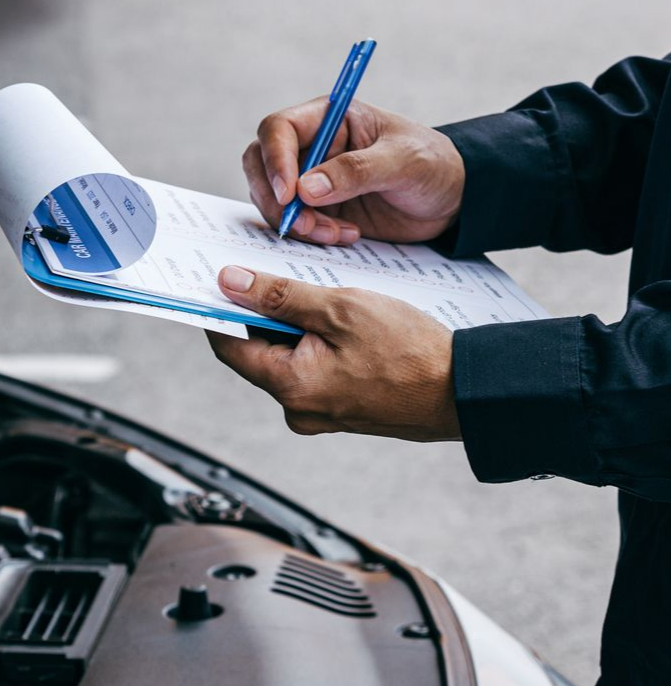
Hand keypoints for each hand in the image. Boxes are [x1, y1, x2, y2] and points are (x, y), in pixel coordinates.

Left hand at [205, 266, 460, 440]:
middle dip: (266, 311)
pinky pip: (316, 369)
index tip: (221, 279)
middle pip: (259, 350)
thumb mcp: (342, 309)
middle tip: (280, 273)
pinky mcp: (341, 410)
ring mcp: (320, 413)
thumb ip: (281, 296)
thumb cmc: (411, 352)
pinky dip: (320, 342)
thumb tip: (230, 283)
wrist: (465, 392)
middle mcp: (297, 408)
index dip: (221, 308)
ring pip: (290, 357)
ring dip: (298, 324)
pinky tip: (343, 320)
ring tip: (323, 294)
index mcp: (289, 386)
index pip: (229, 344)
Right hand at [242, 99, 465, 244]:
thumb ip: (356, 170)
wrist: (453, 200)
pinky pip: (291, 223)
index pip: (279, 129)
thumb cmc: (435, 165)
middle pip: (261, 165)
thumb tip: (305, 188)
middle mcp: (311, 146)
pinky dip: (308, 235)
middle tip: (302, 223)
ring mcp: (310, 180)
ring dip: (295, 222)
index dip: (275, 159)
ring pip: (271, 199)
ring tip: (335, 233)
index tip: (289, 193)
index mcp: (329, 118)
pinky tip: (344, 236)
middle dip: (275, 198)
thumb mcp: (404, 161)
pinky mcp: (316, 210)